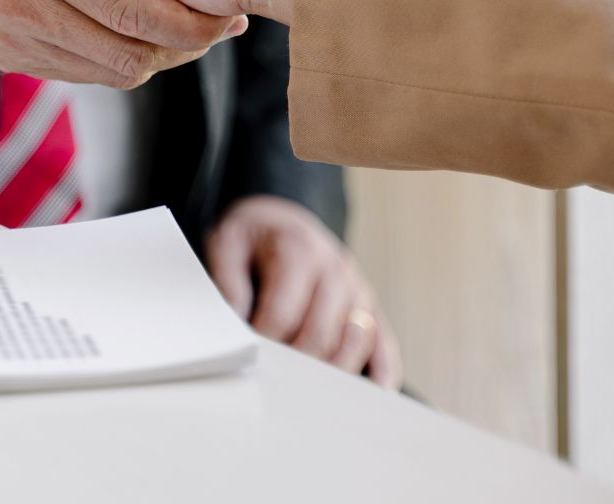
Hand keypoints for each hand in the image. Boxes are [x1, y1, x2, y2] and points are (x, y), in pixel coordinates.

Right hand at [0, 0, 246, 88]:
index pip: (132, 11)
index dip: (188, 22)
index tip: (225, 16)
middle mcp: (21, 0)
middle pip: (128, 54)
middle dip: (180, 48)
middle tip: (213, 30)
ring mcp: (12, 34)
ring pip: (110, 73)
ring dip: (156, 58)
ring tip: (184, 30)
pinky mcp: (11, 56)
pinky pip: (82, 76)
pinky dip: (118, 60)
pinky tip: (137, 32)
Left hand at [205, 196, 402, 387]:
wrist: (282, 218)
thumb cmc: (254, 237)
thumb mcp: (227, 242)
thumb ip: (228, 282)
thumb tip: (236, 327)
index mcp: (298, 249)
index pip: (284, 314)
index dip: (264, 344)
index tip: (247, 360)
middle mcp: (335, 268)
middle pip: (321, 335)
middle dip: (295, 366)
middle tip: (272, 382)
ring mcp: (357, 288)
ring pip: (357, 342)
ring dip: (333, 373)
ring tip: (306, 394)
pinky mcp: (370, 306)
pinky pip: (386, 344)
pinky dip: (384, 372)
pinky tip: (372, 393)